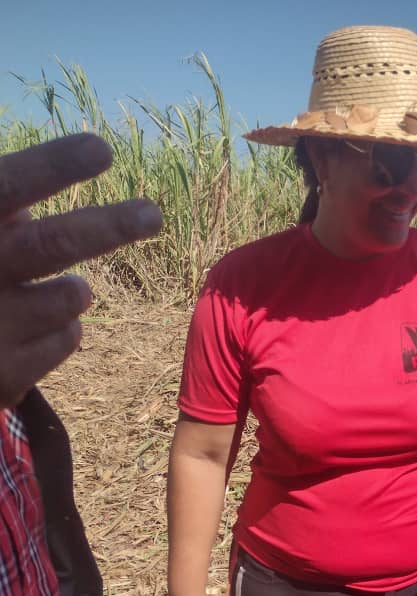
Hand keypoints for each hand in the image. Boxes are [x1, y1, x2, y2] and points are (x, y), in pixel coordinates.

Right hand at [0, 133, 162, 407]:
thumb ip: (11, 202)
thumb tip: (80, 162)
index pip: (7, 188)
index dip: (53, 167)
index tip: (102, 150)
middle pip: (54, 245)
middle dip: (109, 227)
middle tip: (151, 213)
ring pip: (73, 297)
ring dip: (74, 290)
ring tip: (53, 290)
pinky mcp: (8, 374)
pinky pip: (67, 338)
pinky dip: (60, 329)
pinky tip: (28, 330)